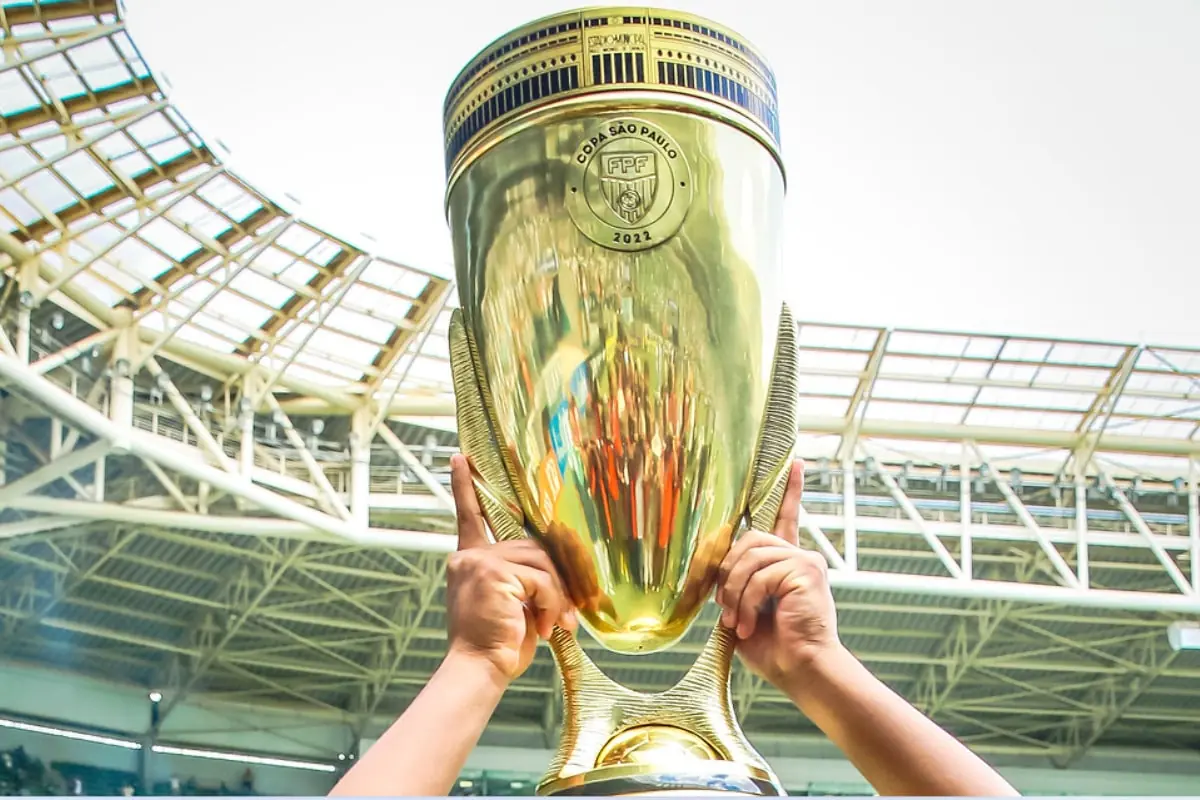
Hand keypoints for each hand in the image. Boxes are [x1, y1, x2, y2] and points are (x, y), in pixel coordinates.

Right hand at [445, 454, 576, 682]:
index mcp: (468, 560)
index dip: (466, 487)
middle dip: (555, 581)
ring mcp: (480, 562)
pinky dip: (552, 605)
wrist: (479, 670)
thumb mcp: (510, 604)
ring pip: (541, 564)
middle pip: (531, 548)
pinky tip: (545, 629)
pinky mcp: (494, 573)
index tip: (461, 457)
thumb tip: (558, 570)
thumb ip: (522, 579)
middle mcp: (470, 556)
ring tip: (554, 627)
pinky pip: (541, 580)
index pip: (469, 517)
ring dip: (556, 598)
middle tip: (564, 617)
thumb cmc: (497, 645)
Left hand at [716, 460, 839, 688]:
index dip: (789, 490)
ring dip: (735, 593)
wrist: (801, 670)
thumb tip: (716, 567)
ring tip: (738, 622)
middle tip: (726, 607)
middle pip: (748, 540)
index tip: (795, 463)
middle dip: (728, 573)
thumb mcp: (746, 608)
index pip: (786, 518)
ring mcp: (805, 561)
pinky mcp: (807, 569)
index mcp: (787, 564)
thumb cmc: (774, 648)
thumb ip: (738, 581)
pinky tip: (750, 623)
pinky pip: (760, 574)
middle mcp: (800, 556)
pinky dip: (747, 601)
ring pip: (749, 558)